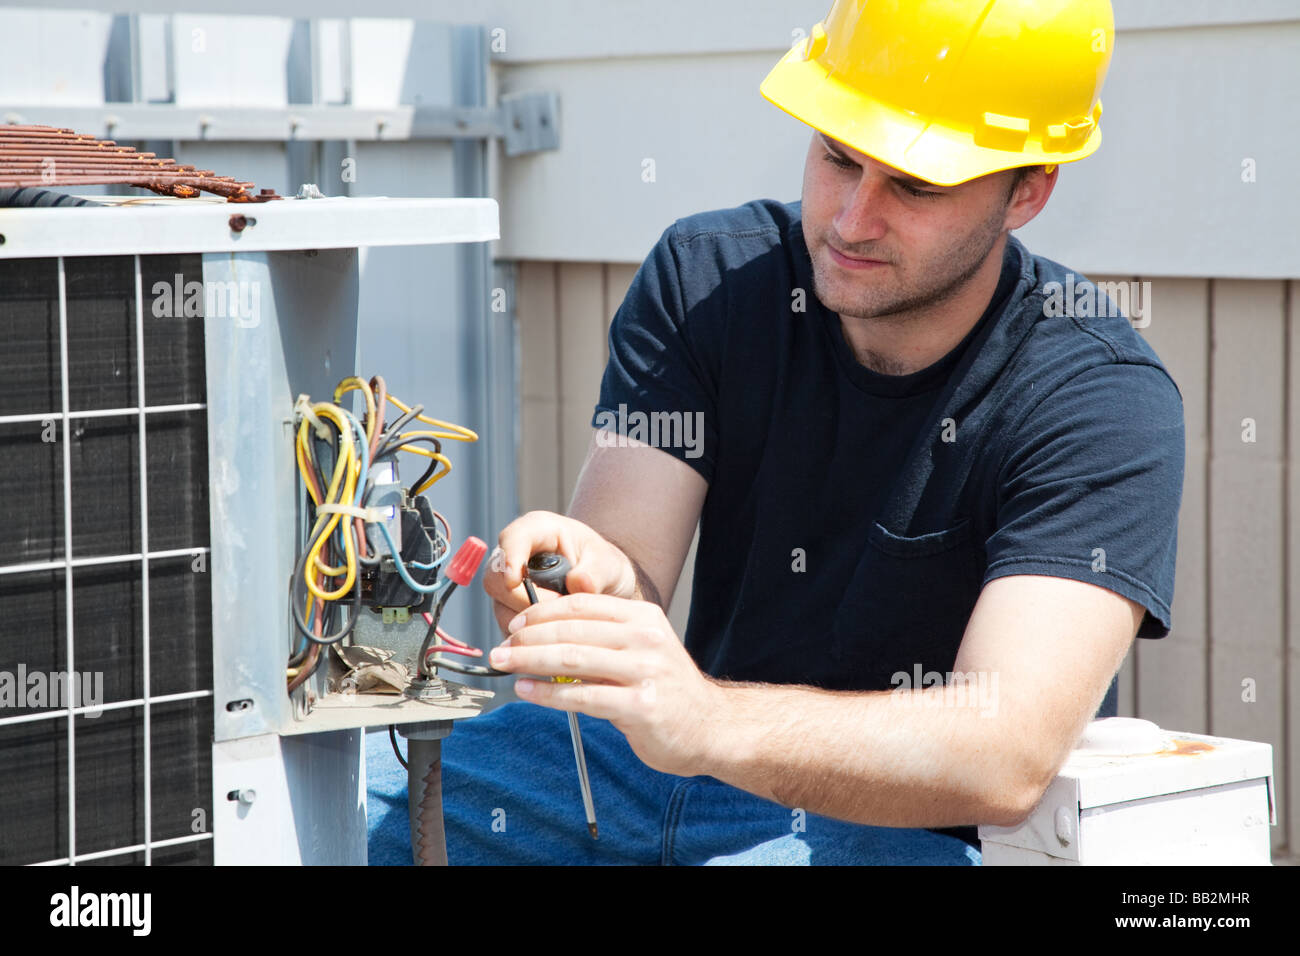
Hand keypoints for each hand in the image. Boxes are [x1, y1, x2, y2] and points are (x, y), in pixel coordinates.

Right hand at [482, 510, 638, 637]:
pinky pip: (509, 625)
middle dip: (522, 599)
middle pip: (495, 577)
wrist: (603, 586)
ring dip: (529, 619)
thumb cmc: (602, 566)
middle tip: (557, 609)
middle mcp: (515, 555)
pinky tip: (553, 630)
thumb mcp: (607, 563)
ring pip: (500, 606)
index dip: (509, 559)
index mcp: (537, 530)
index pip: (512, 539)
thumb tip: (578, 584)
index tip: (514, 581)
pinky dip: (530, 633)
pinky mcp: (508, 608)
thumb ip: (594, 572)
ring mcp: (507, 583)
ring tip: (562, 619)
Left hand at [488, 592, 723, 778]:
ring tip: (506, 665)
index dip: (542, 612)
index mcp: (643, 617)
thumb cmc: (667, 689)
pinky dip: (547, 694)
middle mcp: (645, 638)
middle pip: (571, 630)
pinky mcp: (640, 705)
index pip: (582, 605)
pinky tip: (527, 692)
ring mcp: (645, 671)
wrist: (710, 726)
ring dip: (530, 661)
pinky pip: (582, 696)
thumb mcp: (643, 648)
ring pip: (572, 659)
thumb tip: (544, 634)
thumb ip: (603, 638)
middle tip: (501, 648)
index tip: (515, 623)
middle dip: (527, 638)